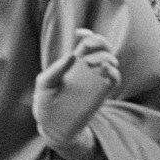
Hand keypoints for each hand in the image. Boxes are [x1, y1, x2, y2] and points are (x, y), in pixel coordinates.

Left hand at [35, 28, 119, 148]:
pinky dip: (113, 71)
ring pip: (110, 60)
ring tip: (91, 65)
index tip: (80, 33)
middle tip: (88, 50)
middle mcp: (86, 69)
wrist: (54, 127)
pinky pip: (115, 78)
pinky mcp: (102, 93)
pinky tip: (104, 71)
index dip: (87, 34)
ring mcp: (95, 80)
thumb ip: (56, 69)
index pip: (85, 42)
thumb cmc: (45, 103)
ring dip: (105, 57)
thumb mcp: (45, 84)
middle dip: (100, 42)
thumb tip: (72, 55)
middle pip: (102, 47)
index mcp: (73, 63)